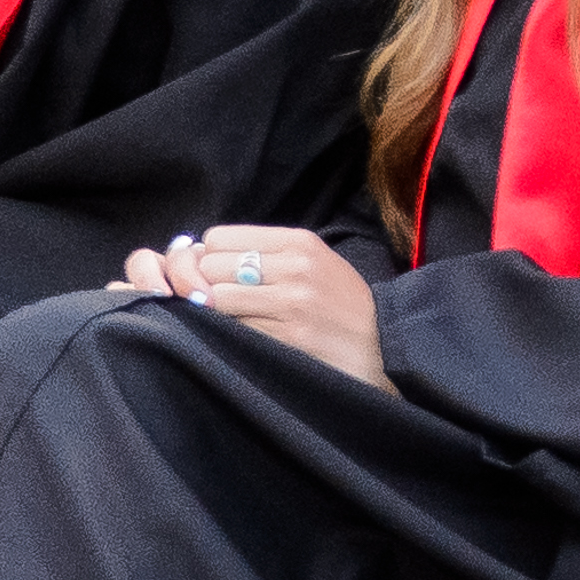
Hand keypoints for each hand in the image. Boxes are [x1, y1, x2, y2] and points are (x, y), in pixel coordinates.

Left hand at [112, 228, 388, 391]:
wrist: (382, 343)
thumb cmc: (340, 303)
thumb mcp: (313, 262)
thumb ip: (266, 255)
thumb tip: (198, 257)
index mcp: (299, 241)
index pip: (219, 237)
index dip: (209, 257)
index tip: (217, 275)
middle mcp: (294, 265)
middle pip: (210, 265)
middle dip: (205, 285)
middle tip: (218, 301)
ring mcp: (290, 301)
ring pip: (214, 298)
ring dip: (214, 313)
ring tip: (233, 320)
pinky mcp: (286, 334)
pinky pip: (232, 328)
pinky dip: (228, 334)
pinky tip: (244, 337)